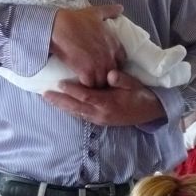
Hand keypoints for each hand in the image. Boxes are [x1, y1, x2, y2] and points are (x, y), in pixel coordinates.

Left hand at [43, 69, 165, 125]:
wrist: (150, 112)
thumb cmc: (141, 95)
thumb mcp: (135, 84)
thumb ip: (122, 79)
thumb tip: (110, 74)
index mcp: (109, 103)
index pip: (87, 96)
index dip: (73, 90)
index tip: (60, 83)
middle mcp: (101, 113)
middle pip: (76, 107)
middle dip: (60, 101)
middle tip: (45, 94)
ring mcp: (100, 119)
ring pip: (77, 113)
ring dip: (62, 106)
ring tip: (48, 99)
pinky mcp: (100, 121)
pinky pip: (81, 116)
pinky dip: (70, 110)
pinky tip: (62, 106)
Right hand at [49, 5, 124, 87]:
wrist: (57, 27)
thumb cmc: (75, 19)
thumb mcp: (95, 13)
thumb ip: (109, 11)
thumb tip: (120, 7)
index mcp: (114, 44)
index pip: (121, 61)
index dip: (114, 64)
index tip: (106, 65)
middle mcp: (110, 56)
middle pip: (113, 74)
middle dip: (106, 77)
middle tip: (97, 77)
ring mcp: (99, 65)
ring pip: (102, 82)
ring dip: (96, 84)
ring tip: (88, 84)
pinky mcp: (87, 72)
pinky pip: (90, 85)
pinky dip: (85, 86)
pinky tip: (80, 84)